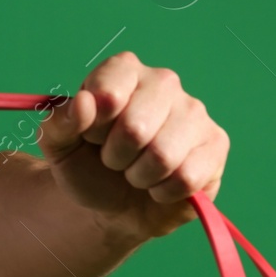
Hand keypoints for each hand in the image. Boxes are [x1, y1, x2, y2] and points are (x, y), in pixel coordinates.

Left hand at [36, 51, 229, 239]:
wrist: (112, 205)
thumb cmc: (87, 166)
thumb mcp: (59, 146)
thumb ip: (60, 122)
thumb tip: (85, 102)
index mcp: (123, 70)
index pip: (108, 94)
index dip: (94, 128)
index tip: (91, 136)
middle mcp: (164, 82)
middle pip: (136, 128)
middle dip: (115, 156)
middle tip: (112, 159)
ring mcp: (194, 112)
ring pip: (163, 156)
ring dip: (139, 176)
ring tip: (135, 171)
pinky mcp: (216, 144)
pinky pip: (187, 177)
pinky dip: (163, 191)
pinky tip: (159, 184)